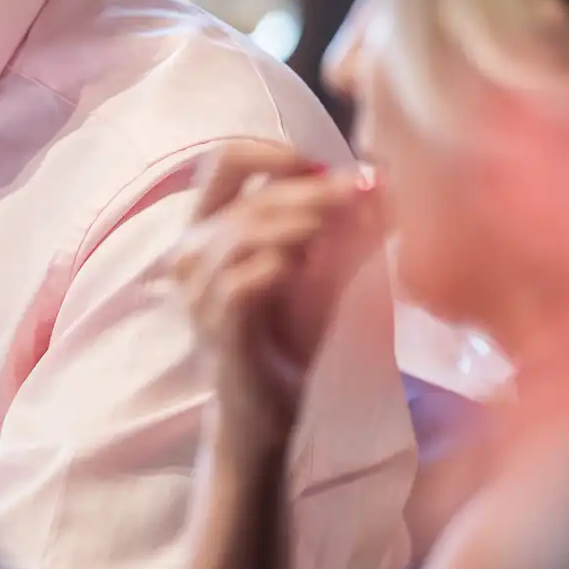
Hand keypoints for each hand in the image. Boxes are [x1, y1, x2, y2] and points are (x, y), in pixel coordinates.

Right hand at [172, 142, 382, 460]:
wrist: (266, 415)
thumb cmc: (289, 339)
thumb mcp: (309, 270)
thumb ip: (328, 224)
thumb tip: (378, 180)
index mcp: (207, 229)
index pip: (222, 162)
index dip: (272, 152)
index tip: (326, 168)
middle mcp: (190, 254)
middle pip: (246, 197)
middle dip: (310, 190)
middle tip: (363, 191)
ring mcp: (197, 293)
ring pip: (241, 234)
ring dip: (298, 223)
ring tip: (341, 229)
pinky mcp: (217, 329)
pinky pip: (241, 283)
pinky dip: (277, 267)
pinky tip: (304, 269)